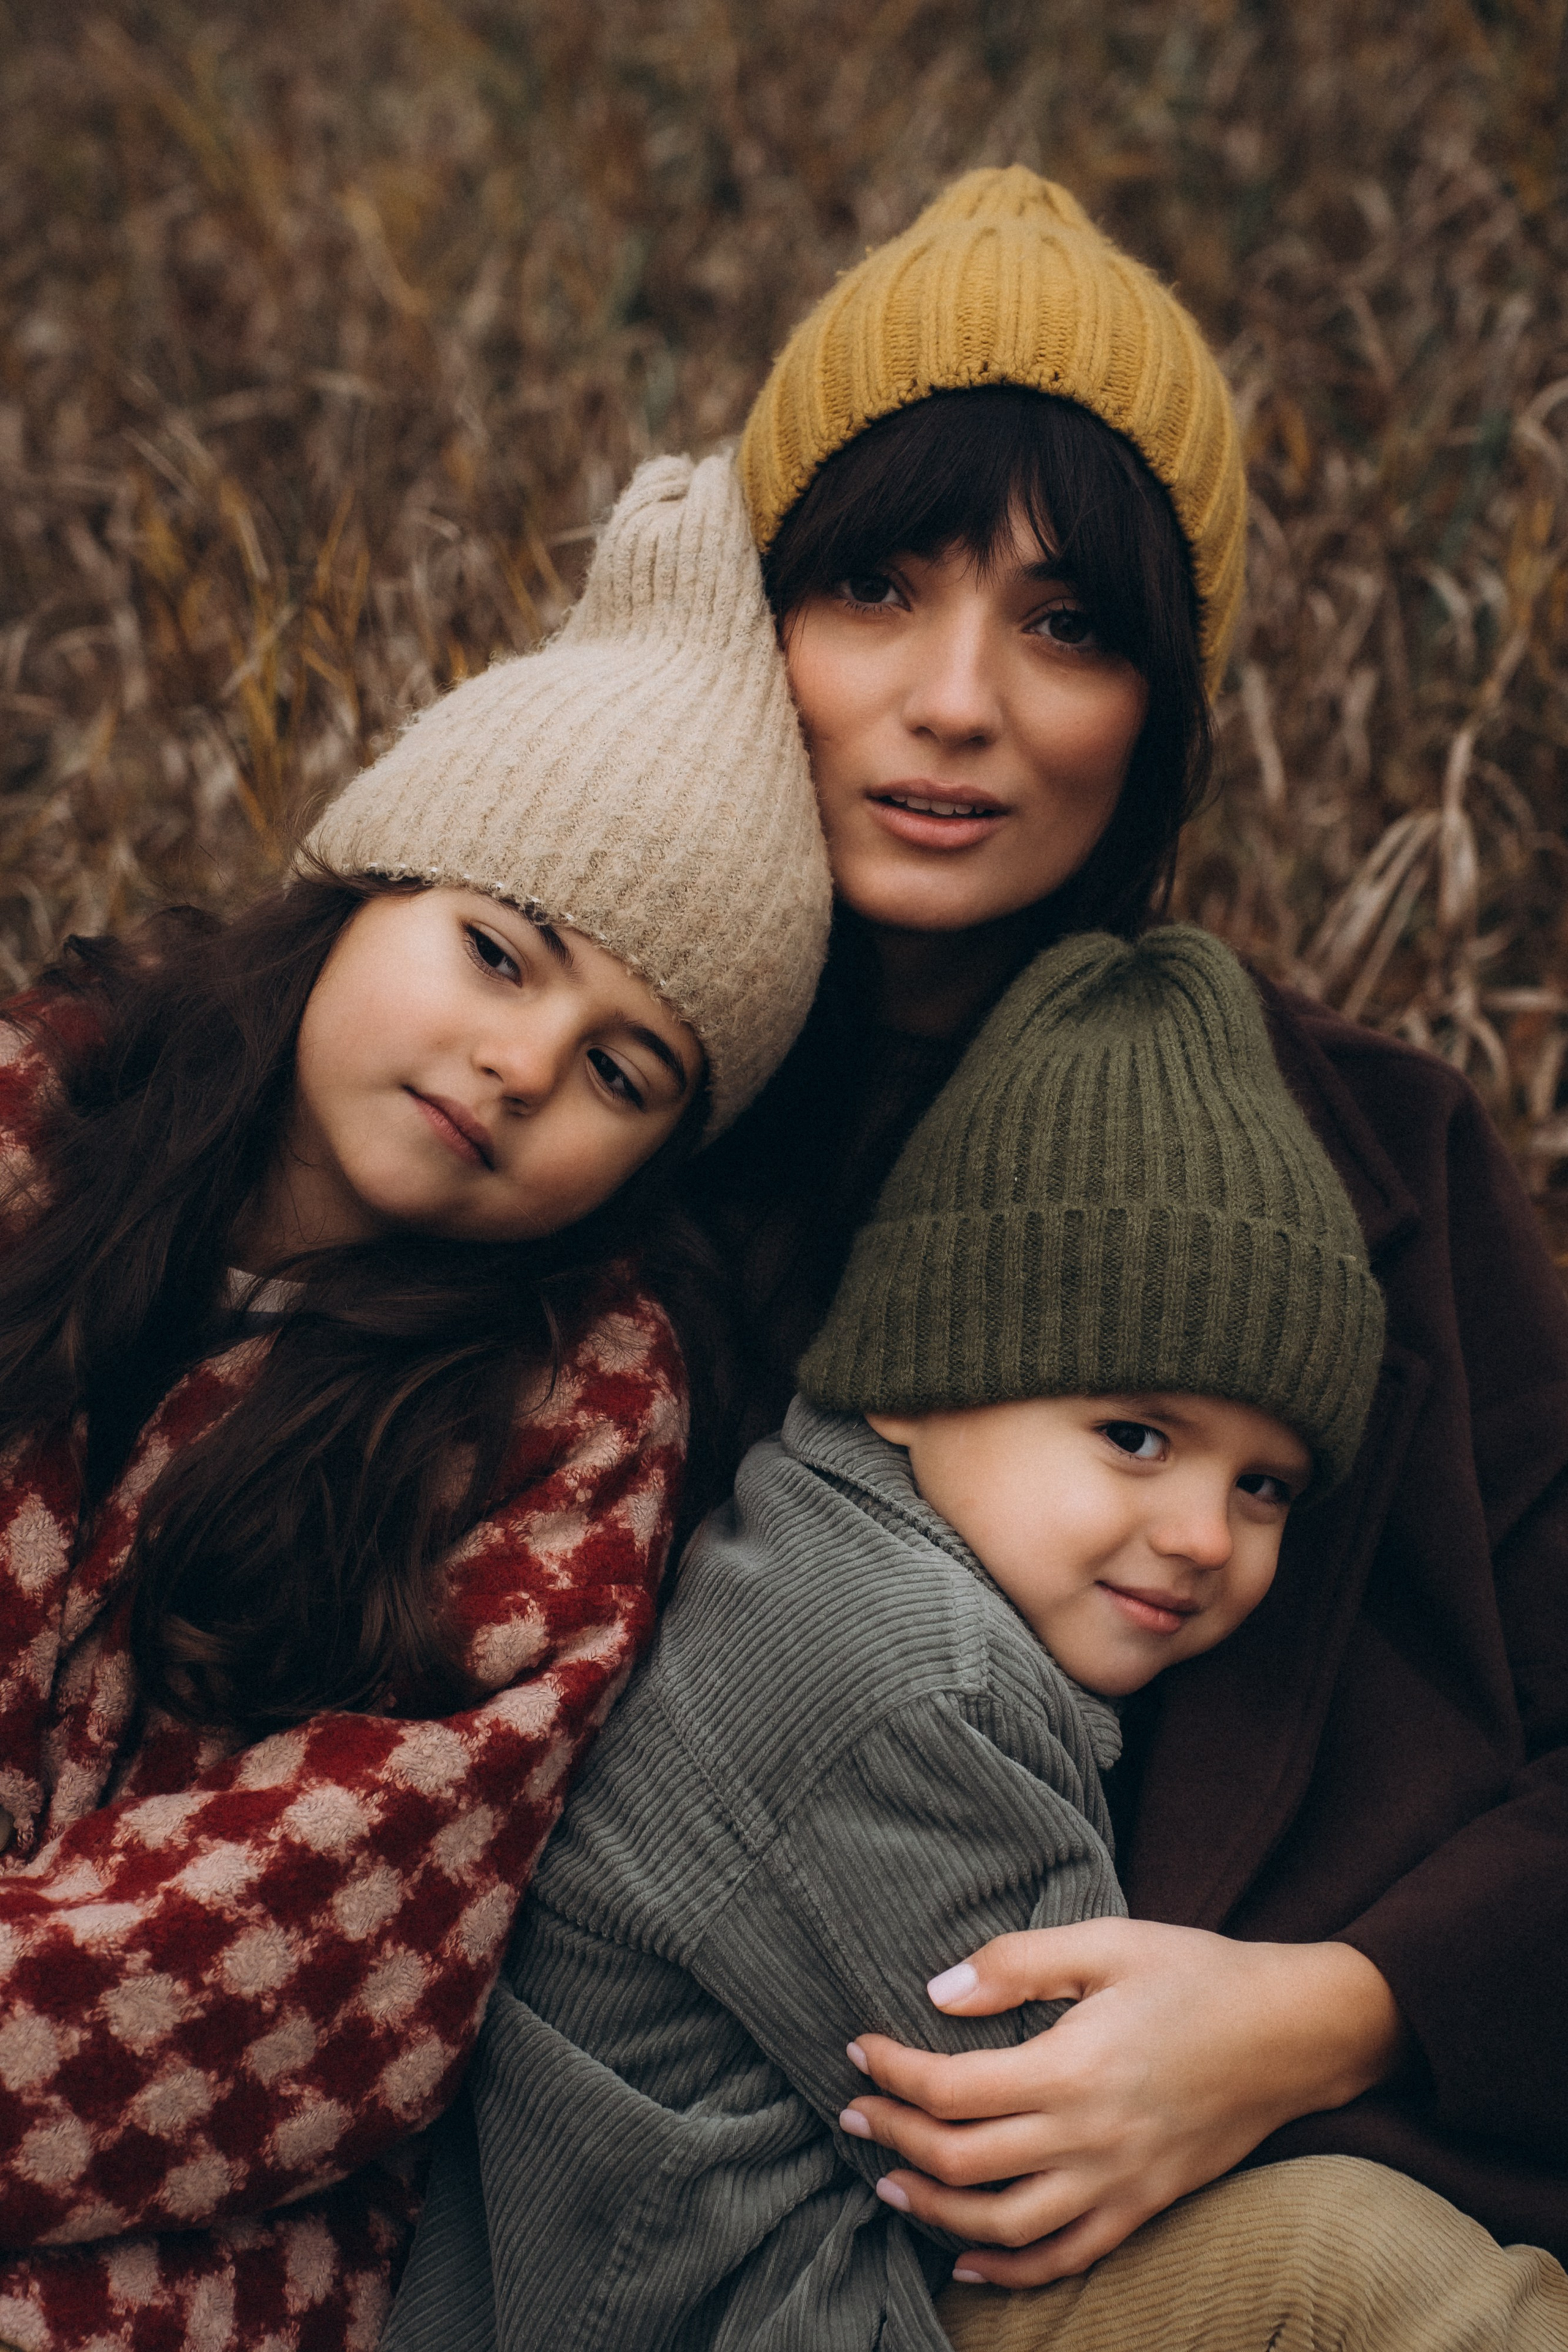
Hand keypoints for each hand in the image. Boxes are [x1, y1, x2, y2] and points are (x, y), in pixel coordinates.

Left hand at [840, 1918, 1407, 2285]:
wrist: (1291, 2031)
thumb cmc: (1194, 1973)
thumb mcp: (1105, 1941)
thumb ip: (1017, 1963)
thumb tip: (938, 1992)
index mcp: (1073, 2067)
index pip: (952, 2089)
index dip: (893, 2073)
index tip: (857, 2049)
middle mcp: (1090, 2138)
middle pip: (964, 2161)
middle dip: (894, 2137)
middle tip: (851, 2112)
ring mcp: (1118, 2183)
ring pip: (1003, 2225)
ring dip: (935, 2211)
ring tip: (888, 2182)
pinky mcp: (1143, 2207)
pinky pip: (1065, 2257)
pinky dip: (1008, 2269)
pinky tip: (966, 2258)